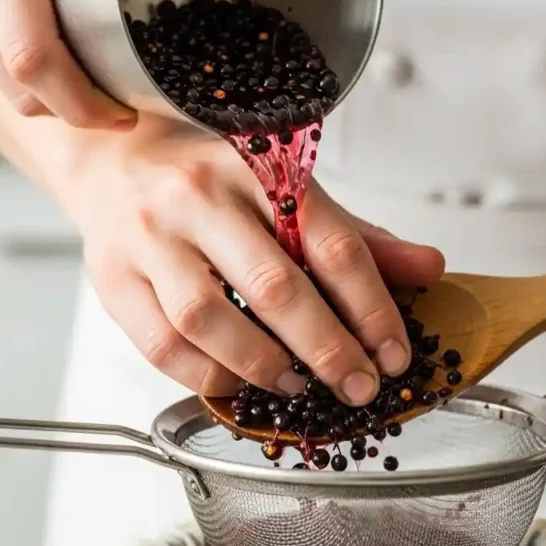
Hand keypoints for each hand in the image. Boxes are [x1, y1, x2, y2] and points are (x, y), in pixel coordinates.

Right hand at [61, 116, 444, 401]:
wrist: (115, 159)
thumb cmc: (212, 181)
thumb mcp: (289, 194)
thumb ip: (357, 237)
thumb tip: (430, 268)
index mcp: (259, 169)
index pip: (331, 244)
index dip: (371, 309)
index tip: (394, 354)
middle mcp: (200, 197)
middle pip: (274, 286)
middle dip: (327, 349)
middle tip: (357, 386)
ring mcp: (150, 238)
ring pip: (210, 319)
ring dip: (264, 366)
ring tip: (298, 386)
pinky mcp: (115, 280)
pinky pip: (164, 346)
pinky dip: (209, 377)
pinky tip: (239, 383)